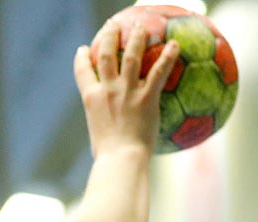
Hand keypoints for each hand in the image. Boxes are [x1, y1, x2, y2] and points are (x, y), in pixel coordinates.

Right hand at [74, 25, 180, 157]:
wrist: (121, 160)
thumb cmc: (108, 158)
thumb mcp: (98, 139)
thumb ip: (103, 127)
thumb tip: (110, 135)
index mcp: (91, 99)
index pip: (82, 71)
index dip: (82, 58)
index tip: (84, 50)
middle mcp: (107, 90)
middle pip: (107, 55)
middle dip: (109, 36)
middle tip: (113, 25)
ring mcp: (127, 92)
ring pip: (132, 56)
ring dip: (137, 38)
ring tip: (141, 26)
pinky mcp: (146, 98)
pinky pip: (159, 72)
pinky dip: (168, 56)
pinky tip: (175, 44)